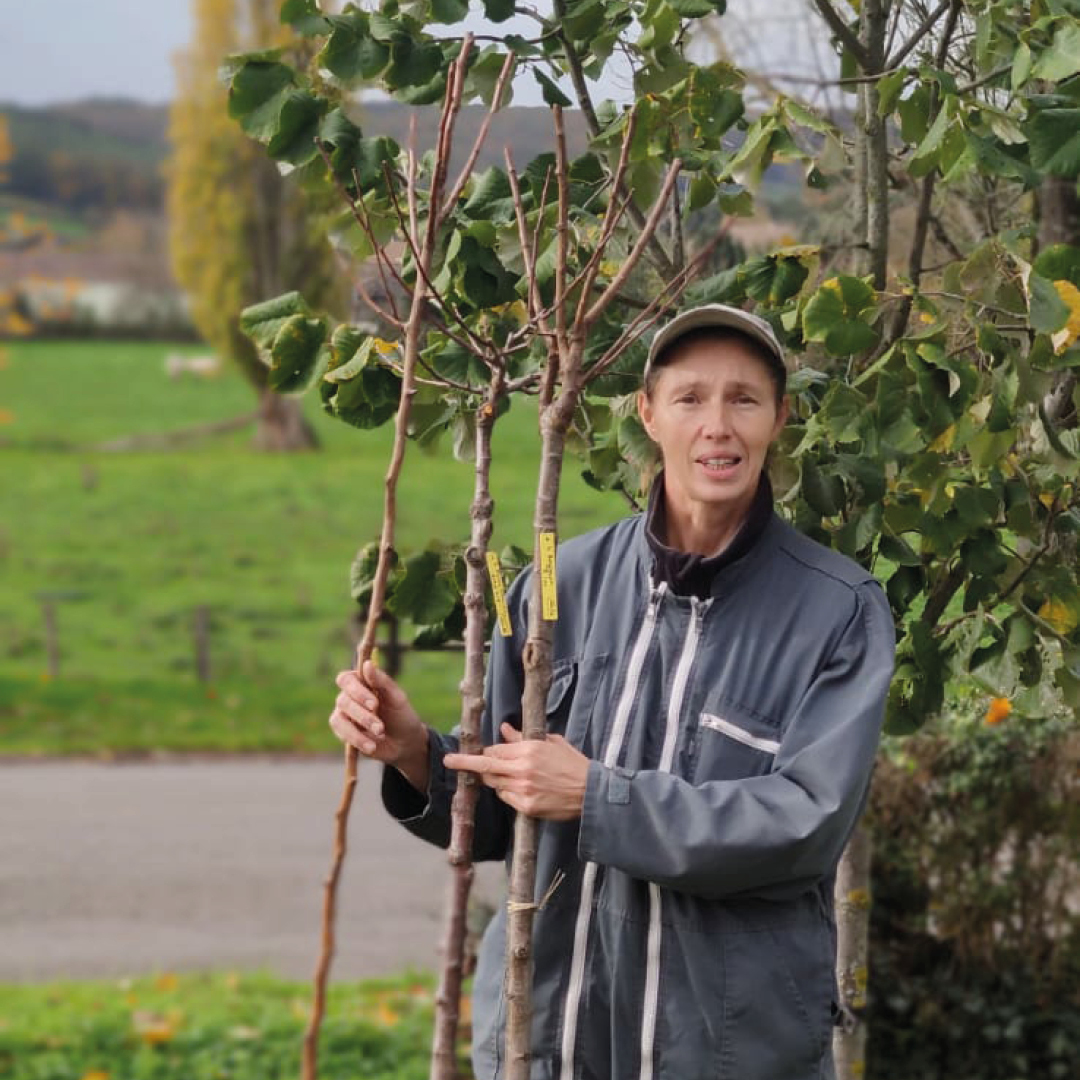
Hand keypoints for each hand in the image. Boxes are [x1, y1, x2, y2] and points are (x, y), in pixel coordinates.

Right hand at [329, 659, 428, 790]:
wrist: (404, 743)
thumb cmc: (401, 715)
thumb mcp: (397, 698)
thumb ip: (382, 681)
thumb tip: (367, 664)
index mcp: (361, 682)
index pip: (346, 679)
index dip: (357, 690)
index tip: (374, 703)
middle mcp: (348, 696)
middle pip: (343, 700)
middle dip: (362, 714)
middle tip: (380, 726)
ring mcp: (343, 715)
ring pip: (339, 718)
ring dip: (360, 728)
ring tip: (380, 734)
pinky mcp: (343, 732)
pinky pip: (342, 734)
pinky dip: (358, 740)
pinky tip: (372, 746)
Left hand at [444, 723, 589, 820]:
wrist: (590, 792)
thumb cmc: (572, 764)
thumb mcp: (551, 743)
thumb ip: (523, 738)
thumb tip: (504, 729)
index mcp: (528, 750)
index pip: (493, 750)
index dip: (480, 751)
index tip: (464, 752)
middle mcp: (521, 769)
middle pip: (484, 766)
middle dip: (466, 763)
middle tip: (450, 761)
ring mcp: (522, 789)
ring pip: (493, 783)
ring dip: (492, 779)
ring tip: (505, 776)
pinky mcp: (526, 806)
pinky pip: (505, 798)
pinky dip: (506, 793)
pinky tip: (518, 790)